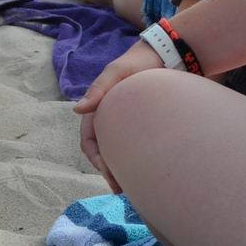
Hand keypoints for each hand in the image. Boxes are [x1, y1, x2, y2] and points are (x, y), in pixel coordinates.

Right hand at [74, 40, 165, 189]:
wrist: (167, 55)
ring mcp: (128, 123)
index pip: (90, 140)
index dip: (96, 158)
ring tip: (132, 188)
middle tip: (120, 190)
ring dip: (122, 170)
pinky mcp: (145, 126)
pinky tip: (146, 173)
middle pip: (104, 151)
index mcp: (100, 109)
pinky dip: (137, 161)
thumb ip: (99, 88)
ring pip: (120, 152)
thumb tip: (78, 110)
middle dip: (109, 171)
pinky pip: (136, 148)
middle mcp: (111, 119)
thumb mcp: (118, 71)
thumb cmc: (139, 62)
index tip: (108, 172)